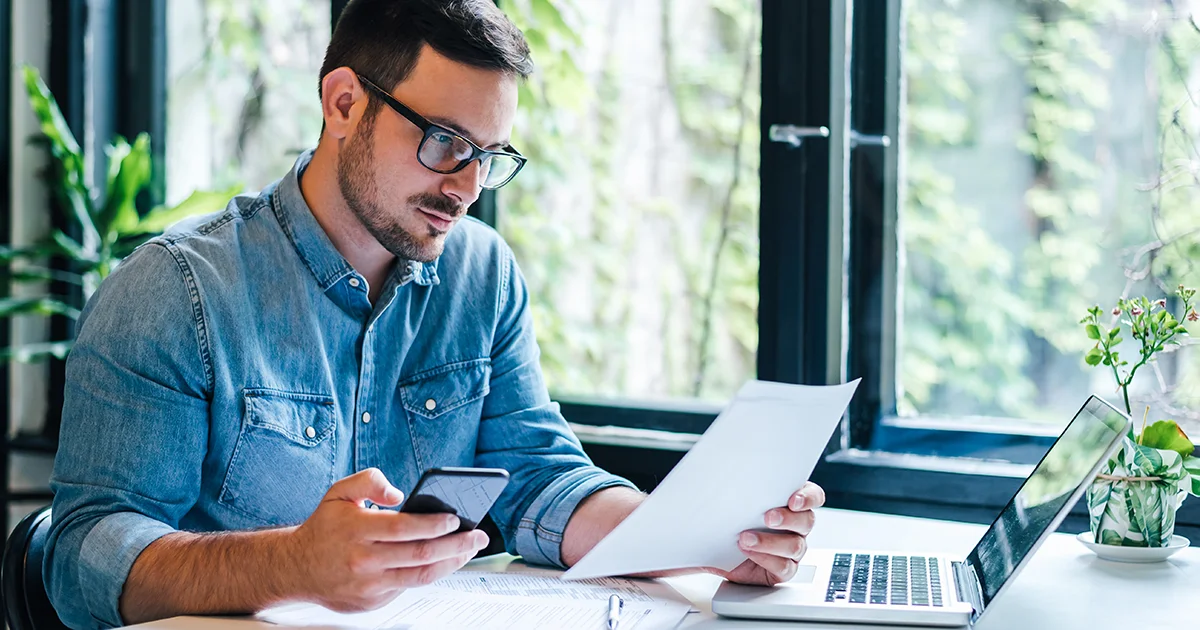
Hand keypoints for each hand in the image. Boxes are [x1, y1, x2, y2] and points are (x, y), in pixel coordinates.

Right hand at [288, 468, 488, 611]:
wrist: (295, 568)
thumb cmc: (324, 527)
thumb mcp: (339, 492)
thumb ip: (369, 480)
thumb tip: (399, 493)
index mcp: (356, 530)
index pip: (404, 528)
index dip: (434, 524)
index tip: (456, 518)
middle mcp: (363, 560)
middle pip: (420, 554)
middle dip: (457, 544)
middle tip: (479, 535)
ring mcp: (368, 585)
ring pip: (420, 577)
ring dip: (451, 563)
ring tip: (469, 550)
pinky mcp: (372, 602)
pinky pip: (408, 587)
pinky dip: (430, 573)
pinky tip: (445, 561)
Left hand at [717, 482, 825, 585]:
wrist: (717, 551)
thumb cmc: (731, 522)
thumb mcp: (737, 502)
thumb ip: (748, 492)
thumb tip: (736, 481)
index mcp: (791, 504)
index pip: (813, 496)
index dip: (808, 498)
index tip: (793, 500)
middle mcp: (796, 527)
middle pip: (807, 520)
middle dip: (788, 518)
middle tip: (768, 518)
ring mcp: (792, 549)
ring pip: (795, 545)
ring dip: (770, 542)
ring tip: (746, 538)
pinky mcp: (783, 570)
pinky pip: (783, 567)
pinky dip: (765, 559)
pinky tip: (748, 552)